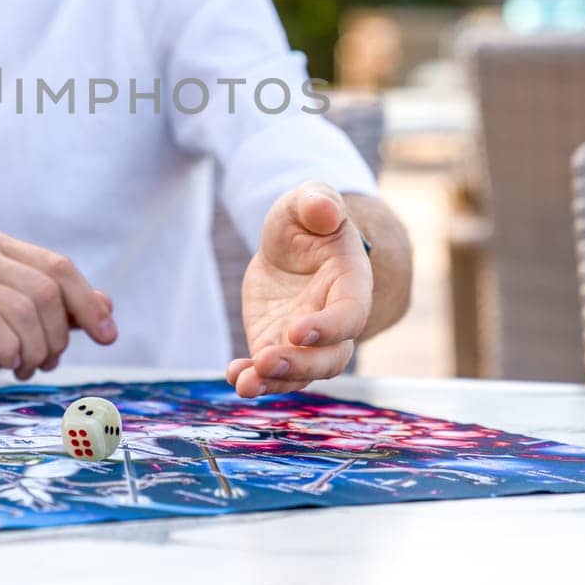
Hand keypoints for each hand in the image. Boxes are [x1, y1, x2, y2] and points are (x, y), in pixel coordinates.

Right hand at [0, 230, 116, 392]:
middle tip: (48, 364)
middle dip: (57, 336)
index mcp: (0, 248)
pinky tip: (6, 363)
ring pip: (21, 309)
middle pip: (45, 291)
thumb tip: (107, 306)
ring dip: (33, 350)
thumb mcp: (20, 328)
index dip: (88, 303)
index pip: (59, 268)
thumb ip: (59, 313)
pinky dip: (7, 348)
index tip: (108, 337)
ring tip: (24, 368)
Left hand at [226, 182, 371, 397]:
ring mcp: (306, 341)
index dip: (329, 328)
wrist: (290, 244)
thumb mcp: (309, 200)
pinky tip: (234, 376)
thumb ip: (318, 202)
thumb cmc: (308, 219)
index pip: (350, 314)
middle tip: (266, 360)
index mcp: (351, 283)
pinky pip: (270, 371)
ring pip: (301, 373)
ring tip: (246, 383)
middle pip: (330, 357)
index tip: (296, 330)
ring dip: (275, 382)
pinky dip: (252, 377)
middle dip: (300, 365)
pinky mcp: (277, 345)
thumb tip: (323, 210)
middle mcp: (334, 320)